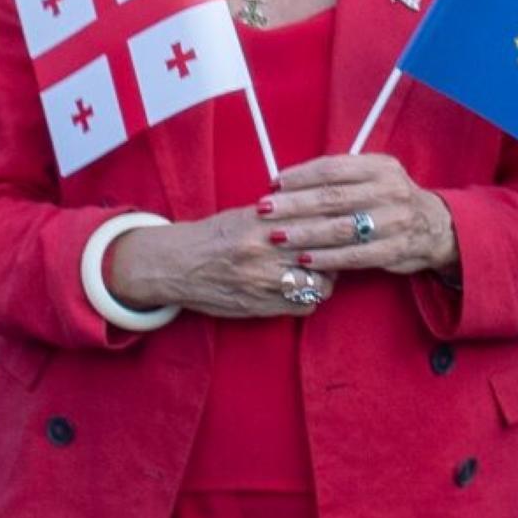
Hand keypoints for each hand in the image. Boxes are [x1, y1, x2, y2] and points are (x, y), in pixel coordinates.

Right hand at [108, 207, 334, 320]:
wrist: (177, 266)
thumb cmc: (213, 236)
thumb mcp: (245, 214)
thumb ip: (282, 212)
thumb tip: (321, 210)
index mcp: (262, 222)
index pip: (317, 220)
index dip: (336, 221)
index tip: (341, 221)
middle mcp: (265, 251)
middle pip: (324, 252)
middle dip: (338, 250)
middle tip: (339, 247)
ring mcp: (264, 282)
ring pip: (320, 284)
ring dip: (327, 278)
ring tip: (322, 271)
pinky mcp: (261, 307)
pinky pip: (304, 306)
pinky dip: (310, 299)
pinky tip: (304, 289)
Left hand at [263, 154, 457, 276]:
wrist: (435, 227)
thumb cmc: (389, 199)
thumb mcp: (374, 176)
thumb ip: (340, 177)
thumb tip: (288, 182)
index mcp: (380, 166)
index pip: (333, 169)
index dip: (300, 176)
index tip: (274, 184)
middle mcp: (389, 190)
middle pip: (333, 197)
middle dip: (295, 204)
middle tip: (265, 210)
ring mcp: (394, 221)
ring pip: (342, 228)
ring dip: (306, 233)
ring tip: (278, 236)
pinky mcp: (395, 249)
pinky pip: (355, 255)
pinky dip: (327, 258)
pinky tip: (304, 260)